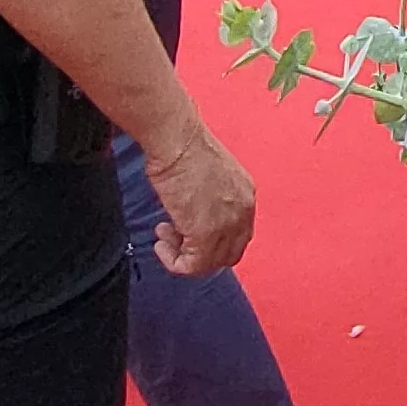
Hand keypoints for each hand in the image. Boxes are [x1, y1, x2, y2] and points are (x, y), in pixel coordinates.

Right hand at [144, 125, 257, 274]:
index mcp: (245, 195)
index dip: (213, 241)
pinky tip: (161, 244)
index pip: (238, 235)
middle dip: (200, 253)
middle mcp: (243, 212)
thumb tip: (192, 217)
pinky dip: (173, 261)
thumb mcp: (208, 176)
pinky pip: (191, 266)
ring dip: (183, 256)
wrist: (176, 140)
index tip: (188, 231)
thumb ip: (209, 200)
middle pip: (228, 254)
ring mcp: (227, 225)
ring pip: (210, 263)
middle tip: (175, 237)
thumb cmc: (183, 146)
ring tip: (164, 235)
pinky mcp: (206, 234)